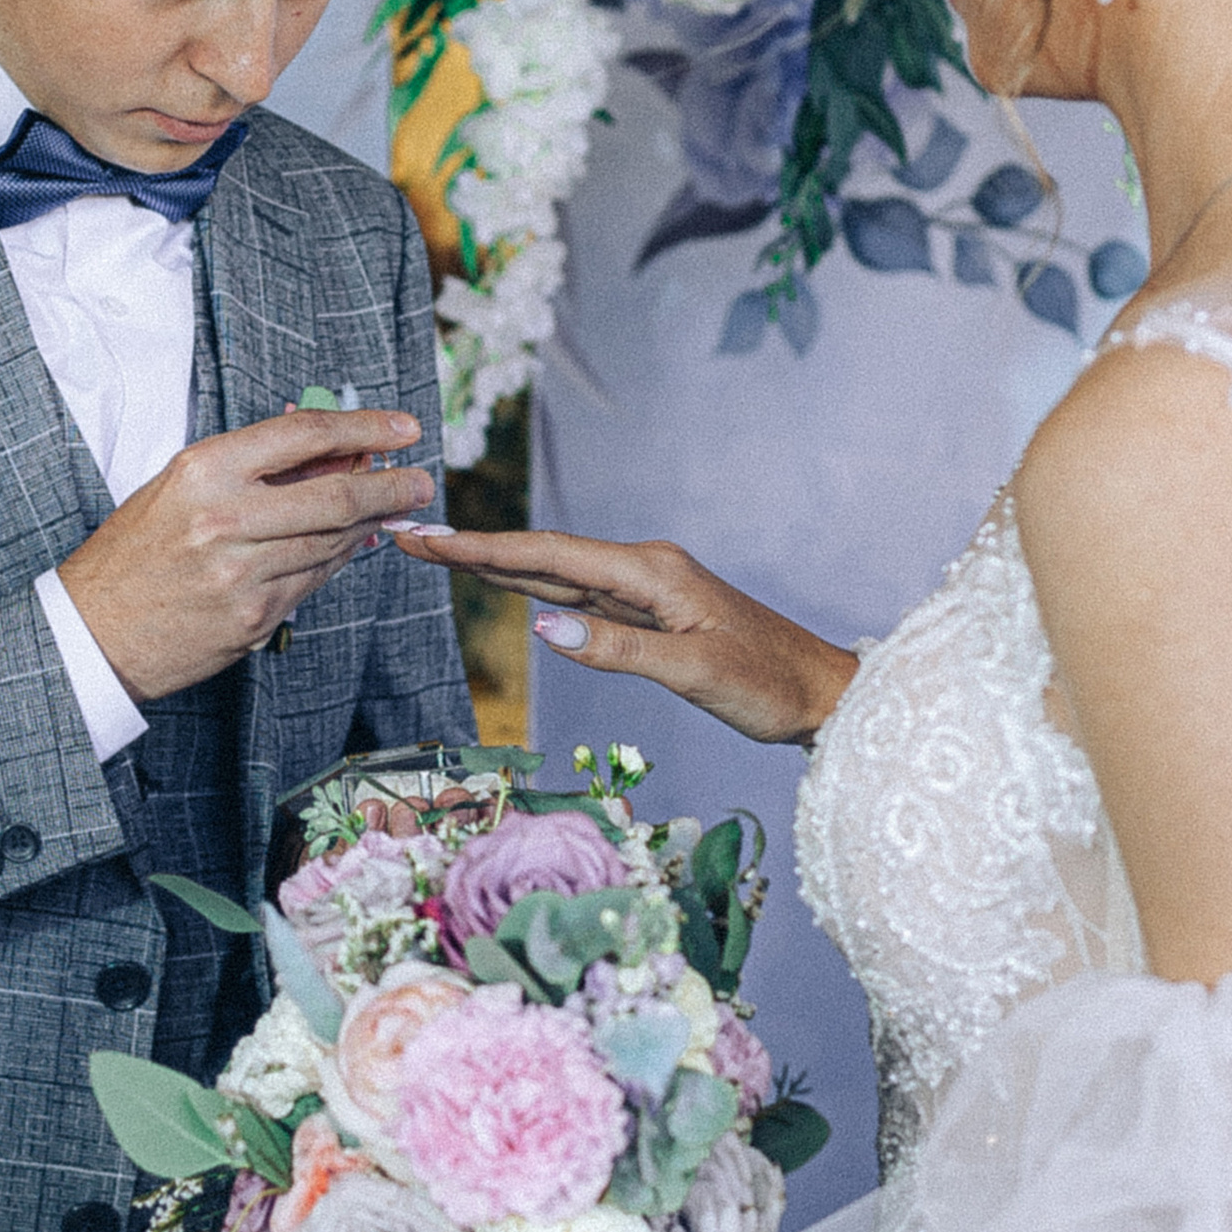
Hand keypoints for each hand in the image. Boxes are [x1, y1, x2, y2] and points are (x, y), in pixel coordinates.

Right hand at [59, 407, 437, 702]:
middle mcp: (225, 519)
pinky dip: (335, 561)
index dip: (364, 427)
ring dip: (369, 525)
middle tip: (421, 479)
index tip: (402, 427)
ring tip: (388, 509)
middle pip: (336, 495)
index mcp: (204, 471)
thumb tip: (332, 448)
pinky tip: (344, 548)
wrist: (92, 631)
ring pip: (333, 543)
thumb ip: (254, 467)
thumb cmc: (133, 552)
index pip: (304, 436)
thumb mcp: (181, 486)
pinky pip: (314, 582)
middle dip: (391, 485)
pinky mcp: (253, 618)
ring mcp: (242, 574)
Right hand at [392, 525, 856, 746]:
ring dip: (497, 565)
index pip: (550, 556)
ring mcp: (646, 593)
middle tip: (408, 537)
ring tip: (438, 553)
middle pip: (544, 556)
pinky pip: (579, 597)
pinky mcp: (650, 616)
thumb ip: (617, 650)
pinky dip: (533, 589)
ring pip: (557, 575)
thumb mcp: (694, 672)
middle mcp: (643, 571)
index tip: (427, 538)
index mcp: (651, 573)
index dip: (483, 549)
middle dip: (474, 548)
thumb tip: (543, 631)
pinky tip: (506, 585)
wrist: (822, 693)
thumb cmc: (769, 685)